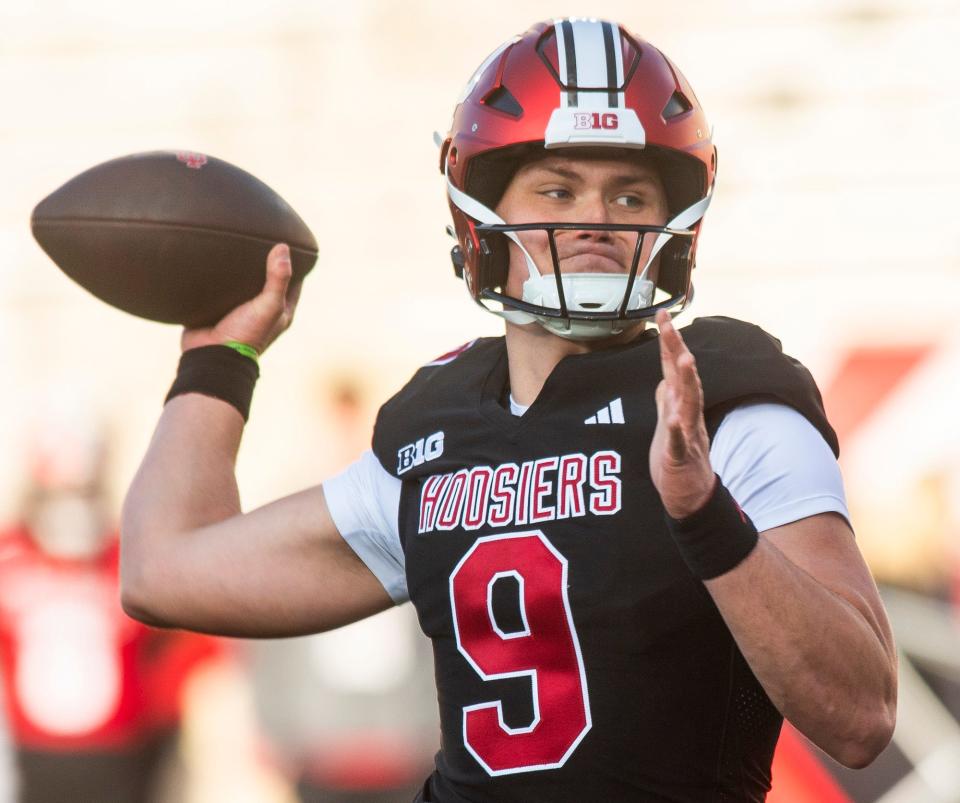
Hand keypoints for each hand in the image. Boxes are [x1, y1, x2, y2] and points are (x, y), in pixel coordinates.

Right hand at [181, 243, 303, 353]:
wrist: (210, 356)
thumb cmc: (245, 334)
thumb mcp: (268, 305)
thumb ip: (278, 279)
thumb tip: (284, 247)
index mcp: (280, 311)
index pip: (293, 282)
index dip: (295, 264)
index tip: (289, 242)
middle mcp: (261, 311)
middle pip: (266, 280)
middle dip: (264, 262)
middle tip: (260, 236)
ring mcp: (238, 310)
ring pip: (241, 284)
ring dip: (239, 268)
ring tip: (236, 242)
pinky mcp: (216, 309)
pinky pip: (219, 289)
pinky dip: (218, 276)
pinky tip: (213, 257)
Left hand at [649, 310, 715, 518]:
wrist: (689, 495)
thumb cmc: (678, 456)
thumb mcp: (669, 421)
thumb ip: (668, 398)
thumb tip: (665, 378)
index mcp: (680, 403)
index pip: (674, 366)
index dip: (669, 339)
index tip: (662, 313)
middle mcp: (687, 413)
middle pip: (684, 377)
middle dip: (677, 350)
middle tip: (670, 325)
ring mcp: (687, 434)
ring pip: (689, 404)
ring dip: (688, 382)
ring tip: (685, 360)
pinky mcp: (681, 456)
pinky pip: (678, 442)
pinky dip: (676, 431)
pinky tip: (672, 420)